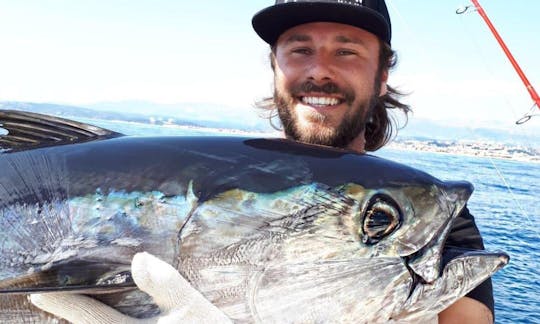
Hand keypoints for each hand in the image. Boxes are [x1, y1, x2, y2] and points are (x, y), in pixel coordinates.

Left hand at [30, 252, 231, 323]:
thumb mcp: (196, 312)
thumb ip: (168, 286)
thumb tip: (138, 259)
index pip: (88, 316)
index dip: (61, 303)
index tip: (37, 292)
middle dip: (73, 310)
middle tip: (59, 291)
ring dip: (92, 315)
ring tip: (87, 297)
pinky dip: (111, 320)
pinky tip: (121, 309)